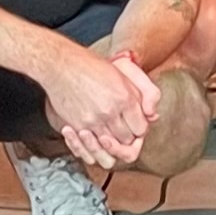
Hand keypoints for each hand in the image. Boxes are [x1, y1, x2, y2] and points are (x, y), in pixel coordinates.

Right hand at [40, 39, 156, 168]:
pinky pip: (90, 148)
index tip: (134, 124)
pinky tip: (95, 137)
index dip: (140, 128)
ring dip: (111, 145)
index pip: (141, 129)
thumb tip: (153, 115)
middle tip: (123, 129)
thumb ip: (144, 94)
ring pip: (110, 148)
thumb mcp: (125, 74)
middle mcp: (110, 112)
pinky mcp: (76, 126)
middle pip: (127, 141)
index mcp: (125, 98)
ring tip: (110, 135)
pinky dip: (94, 147)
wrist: (62, 66)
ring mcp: (92, 121)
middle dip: (128, 137)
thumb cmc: (92, 67)